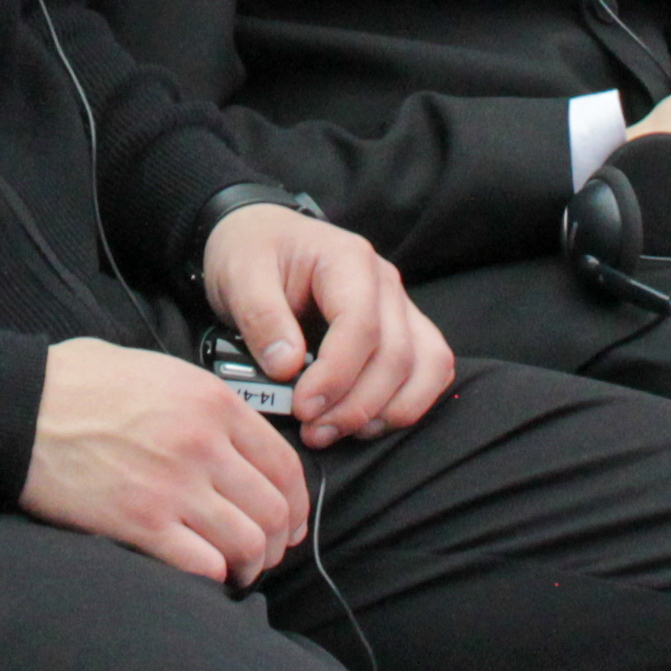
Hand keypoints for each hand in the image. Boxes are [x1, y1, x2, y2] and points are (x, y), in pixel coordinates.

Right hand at [21, 335, 306, 583]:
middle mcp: (203, 444)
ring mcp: (174, 486)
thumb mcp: (157, 369)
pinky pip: (204, 566)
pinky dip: (212, 577)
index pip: (285, 464)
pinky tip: (203, 574)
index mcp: (211, 401)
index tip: (290, 522)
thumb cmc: (77, 383)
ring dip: (249, 565)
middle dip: (277, 542)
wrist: (19, 407)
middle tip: (264, 554)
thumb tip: (233, 439)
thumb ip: (203, 402)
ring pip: (248, 543)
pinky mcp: (141, 523)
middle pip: (274, 510)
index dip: (297, 504)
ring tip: (236, 571)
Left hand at [197, 199, 451, 444]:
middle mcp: (384, 282)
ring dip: (387, 411)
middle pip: (395, 355)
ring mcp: (400, 306)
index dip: (335, 376)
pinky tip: (367, 423)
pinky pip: (431, 370)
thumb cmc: (252, 253)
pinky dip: (408, 404)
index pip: (360, 326)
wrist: (261, 237)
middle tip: (313, 432)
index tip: (302, 409)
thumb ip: (262, 318)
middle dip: (356, 405)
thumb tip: (287, 369)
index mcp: (347, 259)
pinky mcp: (404, 330)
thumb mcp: (239, 275)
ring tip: (338, 431)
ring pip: (426, 366)